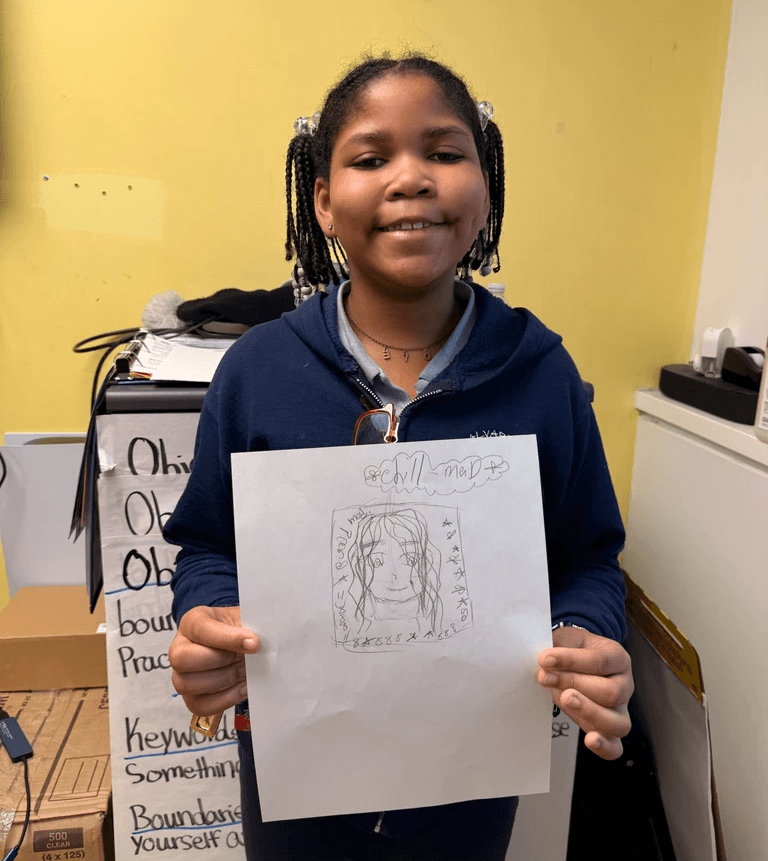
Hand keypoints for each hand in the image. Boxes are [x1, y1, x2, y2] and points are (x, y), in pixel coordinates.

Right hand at [168, 605, 258, 716]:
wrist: (240, 643)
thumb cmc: (238, 628)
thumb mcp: (243, 619)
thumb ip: (247, 627)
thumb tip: (253, 644)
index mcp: (192, 622)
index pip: (201, 630)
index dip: (228, 638)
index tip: (254, 643)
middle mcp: (179, 647)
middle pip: (182, 659)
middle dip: (219, 660)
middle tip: (243, 658)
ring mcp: (181, 674)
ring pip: (187, 684)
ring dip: (224, 680)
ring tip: (244, 671)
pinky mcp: (191, 696)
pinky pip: (200, 706)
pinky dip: (226, 699)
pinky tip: (243, 687)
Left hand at [537, 626, 632, 760]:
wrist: (574, 659)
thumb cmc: (572, 649)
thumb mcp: (566, 639)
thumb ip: (557, 648)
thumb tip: (545, 663)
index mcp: (617, 658)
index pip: (600, 661)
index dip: (570, 660)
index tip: (545, 659)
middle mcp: (625, 685)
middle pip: (611, 692)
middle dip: (574, 685)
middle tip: (547, 678)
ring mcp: (620, 710)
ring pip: (618, 722)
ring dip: (589, 713)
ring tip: (564, 699)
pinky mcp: (608, 730)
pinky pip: (615, 747)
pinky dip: (604, 747)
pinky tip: (589, 740)